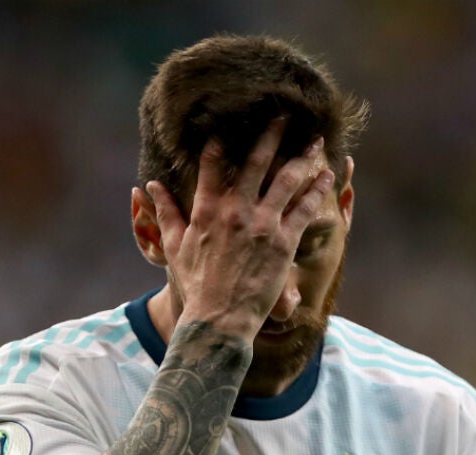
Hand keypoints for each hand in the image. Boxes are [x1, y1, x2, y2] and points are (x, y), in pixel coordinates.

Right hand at [146, 117, 335, 339]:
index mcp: (207, 208)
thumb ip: (166, 213)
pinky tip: (326, 175)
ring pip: (287, 180)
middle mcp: (236, 210)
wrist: (219, 319)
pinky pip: (305, 209)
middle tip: (285, 114)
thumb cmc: (196, 285)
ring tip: (315, 139)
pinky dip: (317, 190)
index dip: (222, 140)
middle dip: (272, 135)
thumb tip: (149, 185)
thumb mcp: (175, 247)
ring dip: (302, 157)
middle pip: (256, 162)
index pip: (213, 163)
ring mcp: (262, 224)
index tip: (231, 121)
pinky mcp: (284, 242)